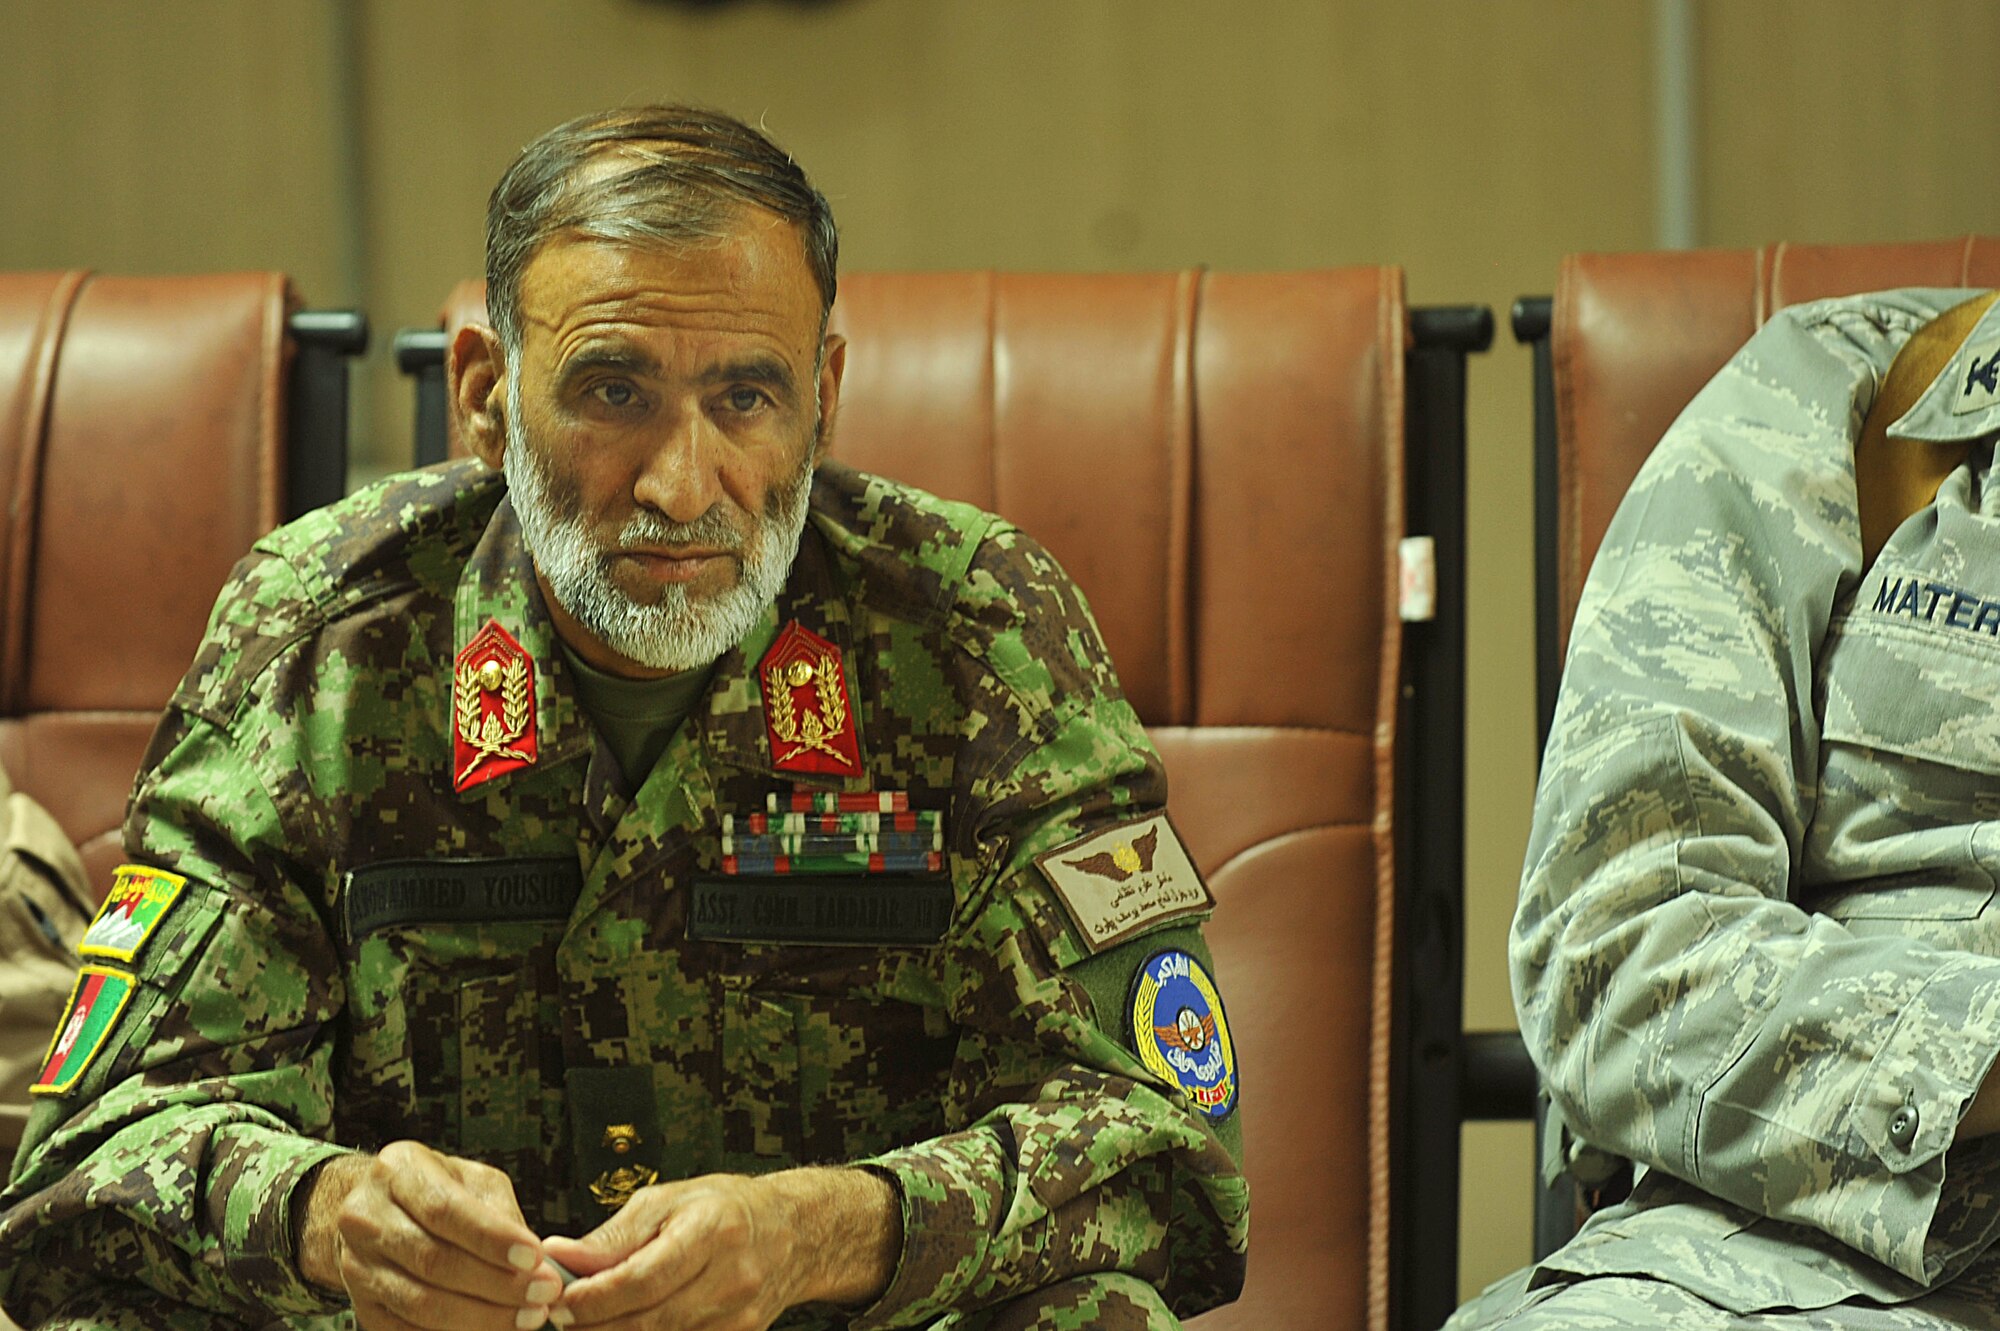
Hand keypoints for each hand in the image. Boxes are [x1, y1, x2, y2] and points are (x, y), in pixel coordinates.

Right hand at [301, 1141, 569, 1330]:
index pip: (444, 1209)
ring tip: (527, 1317)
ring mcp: (357, 1265)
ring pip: (421, 1303)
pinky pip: (407, 1330)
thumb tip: (536, 1261)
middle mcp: (366, 1217)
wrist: (379, 1211)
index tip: (534, 1257)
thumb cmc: (438, 1190)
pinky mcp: (363, 1305)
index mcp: (398, 1171)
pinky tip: (491, 1329)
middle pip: (434, 1261)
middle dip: (497, 1284)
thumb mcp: (473, 1180)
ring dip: (482, 1317)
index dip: (491, 1238)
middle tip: (543, 1293)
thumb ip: (501, 1212)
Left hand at [543, 1167, 897, 1330]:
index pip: (644, 1278)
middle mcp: (731, 1278)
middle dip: (595, 1326)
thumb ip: (613, 1235)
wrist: (793, 1232)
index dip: (596, 1298)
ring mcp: (739, 1317)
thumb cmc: (725, 1208)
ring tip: (587, 1323)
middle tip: (559, 1318)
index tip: (559, 1302)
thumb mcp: (668, 1200)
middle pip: (650, 1321)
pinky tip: (621, 1329)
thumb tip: (558, 1255)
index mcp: (712, 1231)